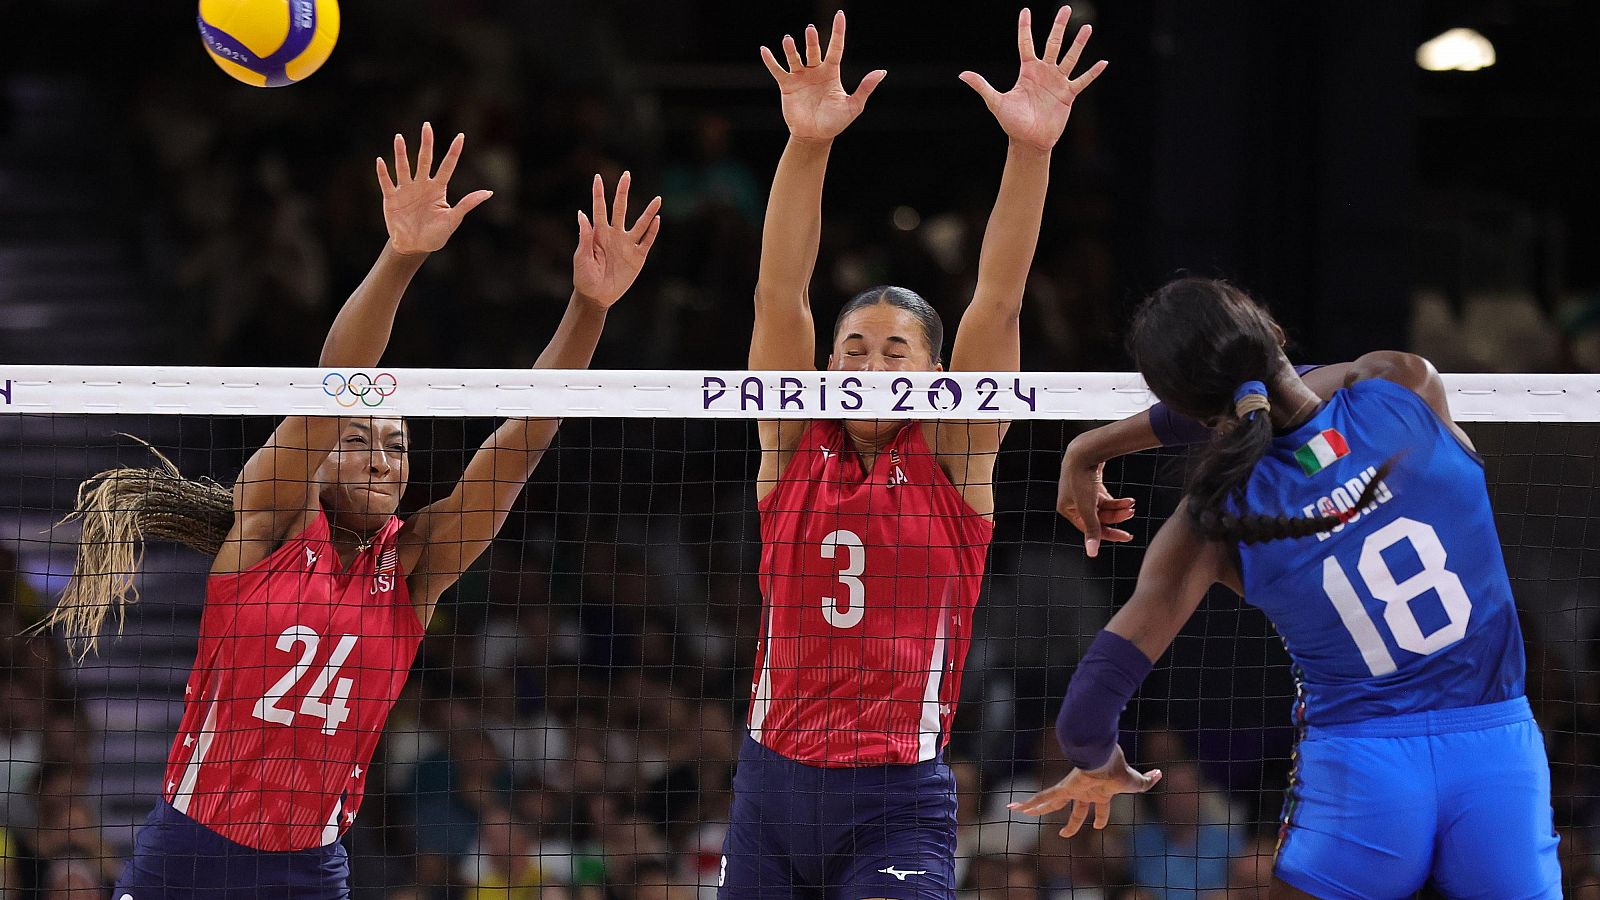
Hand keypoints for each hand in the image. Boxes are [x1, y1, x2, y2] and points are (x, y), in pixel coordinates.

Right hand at [376, 123, 493, 255]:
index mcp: (438, 189)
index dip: (454, 152)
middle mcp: (422, 185)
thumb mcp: (453, 219)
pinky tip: (380, 160)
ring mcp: (406, 190)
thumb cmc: (436, 234)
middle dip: (426, 143)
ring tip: (399, 137)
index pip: (447, 166)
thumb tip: (489, 192)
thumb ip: (467, 204)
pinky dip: (383, 173)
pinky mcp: (391, 198)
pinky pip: (386, 182)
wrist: (415, 247)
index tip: (461, 136)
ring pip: (403, 167)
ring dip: (401, 153)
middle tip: (427, 126)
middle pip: (424, 160)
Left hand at [573, 171, 661, 308]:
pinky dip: (652, 231)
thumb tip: (582, 214)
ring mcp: (627, 245)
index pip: (599, 209)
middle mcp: (614, 235)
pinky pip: (647, 241)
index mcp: (598, 234)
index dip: (599, 194)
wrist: (596, 297)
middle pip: (620, 209)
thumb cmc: (584, 278)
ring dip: (649, 212)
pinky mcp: (637, 257)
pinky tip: (657, 220)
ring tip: (658, 199)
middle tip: (626, 175)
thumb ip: (584, 237)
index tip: (597, 177)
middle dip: (623, 192)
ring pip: (640, 224)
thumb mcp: (581, 257)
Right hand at [760, 11, 886, 142]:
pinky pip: (778, 70)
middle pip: (813, 51)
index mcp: (831, 72)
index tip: (840, 15)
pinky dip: (771, 61)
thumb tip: (881, 71)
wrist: (815, 136)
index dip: (838, 32)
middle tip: (811, 30)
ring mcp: (800, 77)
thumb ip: (865, 88)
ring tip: (788, 40)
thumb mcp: (854, 105)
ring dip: (791, 49)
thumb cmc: (835, 121)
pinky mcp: (787, 86)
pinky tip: (764, 50)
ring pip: (795, 58)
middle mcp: (815, 71)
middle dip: (812, 40)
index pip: (836, 48)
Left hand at [960, 7, 1107, 152]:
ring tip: (1087, 27)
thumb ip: (982, 86)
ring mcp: (1057, 82)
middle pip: (1053, 44)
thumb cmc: (1012, 123)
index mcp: (1027, 71)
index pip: (1026, 44)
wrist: (1028, 141)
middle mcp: (1044, 73)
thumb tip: (962, 74)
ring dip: (1079, 43)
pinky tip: (1103, 62)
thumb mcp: (996, 102)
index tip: (1025, 10)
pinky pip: (1082, 80)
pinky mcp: (1068, 95)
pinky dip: (1092, 72)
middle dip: (1059, 27)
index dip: (1025, 28)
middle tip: (1066, 8)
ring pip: (1070, 58)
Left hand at [1008, 745, 1160, 837]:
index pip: (1099, 811)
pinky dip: (1029, 803)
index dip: (1099, 821)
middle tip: (1065, 834)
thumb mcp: (1136, 782)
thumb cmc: (1118, 769)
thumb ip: (1147, 780)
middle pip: (1073, 810)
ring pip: (1050, 803)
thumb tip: (1160, 774)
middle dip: (1070, 823)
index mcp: (1100, 793)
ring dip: (1035, 809)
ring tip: (1019, 813)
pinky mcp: (1063, 787)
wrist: (1105, 757)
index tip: (1098, 827)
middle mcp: (1084, 792)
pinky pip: (1043, 796)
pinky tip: (1015, 809)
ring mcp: (1072, 789)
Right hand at [1058, 444, 1135, 557]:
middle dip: (1116, 516)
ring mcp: (1082, 492)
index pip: (1090, 528)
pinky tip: (1128, 499)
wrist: (1084, 450)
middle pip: (1099, 517)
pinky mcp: (1091, 483)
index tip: (1126, 536)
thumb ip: (1092, 530)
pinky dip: (1116, 500)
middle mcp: (1073, 502)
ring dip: (1119, 507)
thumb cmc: (1081, 478)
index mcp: (1067, 509)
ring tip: (1131, 504)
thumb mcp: (1088, 507)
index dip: (1109, 533)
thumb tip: (1092, 553)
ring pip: (1104, 507)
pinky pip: (1105, 497)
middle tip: (1131, 514)